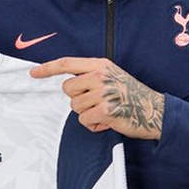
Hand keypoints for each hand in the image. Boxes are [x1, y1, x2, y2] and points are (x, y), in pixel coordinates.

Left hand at [31, 57, 164, 139]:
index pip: (67, 64)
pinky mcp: (104, 111)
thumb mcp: (112, 75)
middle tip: (96, 101)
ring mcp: (102, 93)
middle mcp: (100, 76)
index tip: (34, 72)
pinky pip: (84, 120)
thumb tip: (69, 82)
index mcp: (101, 65)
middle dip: (78, 98)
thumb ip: (90, 75)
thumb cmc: (132, 94)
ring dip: (88, 113)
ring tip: (106, 110)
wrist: (154, 110)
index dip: (47, 68)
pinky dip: (94, 124)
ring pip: (75, 107)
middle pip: (67, 89)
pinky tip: (108, 120)